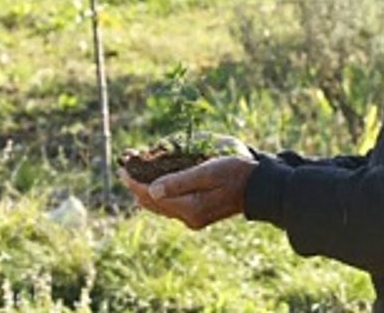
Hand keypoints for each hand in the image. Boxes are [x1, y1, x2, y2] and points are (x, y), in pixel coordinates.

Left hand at [118, 154, 257, 229]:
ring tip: (135, 173)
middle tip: (125, 165)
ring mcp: (193, 218)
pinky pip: (170, 206)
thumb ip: (180, 181)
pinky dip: (159, 194)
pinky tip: (155, 184)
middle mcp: (188, 217)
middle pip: (152, 202)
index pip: (152, 194)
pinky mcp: (198, 215)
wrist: (260, 188)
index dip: (135, 179)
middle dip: (136, 183)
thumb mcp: (208, 172)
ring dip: (146, 189)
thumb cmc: (237, 173)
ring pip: (160, 205)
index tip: (123, 166)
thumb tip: (151, 190)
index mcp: (189, 208)